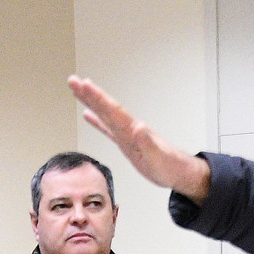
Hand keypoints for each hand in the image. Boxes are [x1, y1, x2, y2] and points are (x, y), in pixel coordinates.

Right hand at [69, 76, 210, 201]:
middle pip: (105, 107)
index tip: (85, 85)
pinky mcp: (126, 143)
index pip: (112, 110)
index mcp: (133, 130)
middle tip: (73, 81)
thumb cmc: (171, 166)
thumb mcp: (159, 158)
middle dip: (89, 94)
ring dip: (91, 102)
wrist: (180, 172)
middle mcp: (128, 128)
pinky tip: (88, 115)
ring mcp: (127, 134)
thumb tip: (139, 127)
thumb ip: (148, 143)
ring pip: (104, 114)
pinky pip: (107, 129)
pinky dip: (97, 121)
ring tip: (78, 90)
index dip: (98, 98)